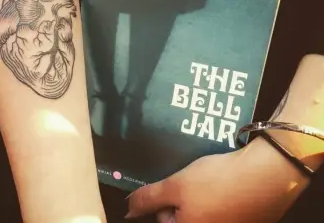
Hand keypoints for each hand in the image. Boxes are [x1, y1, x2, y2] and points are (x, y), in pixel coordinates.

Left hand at [126, 137, 311, 222]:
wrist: (266, 175)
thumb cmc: (216, 182)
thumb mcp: (176, 187)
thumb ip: (148, 199)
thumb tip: (127, 211)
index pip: (163, 220)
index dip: (163, 201)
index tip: (172, 186)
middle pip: (182, 216)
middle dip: (180, 197)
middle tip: (189, 179)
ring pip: (201, 210)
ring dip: (197, 194)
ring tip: (204, 176)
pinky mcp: (243, 220)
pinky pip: (218, 208)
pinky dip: (214, 195)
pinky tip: (219, 179)